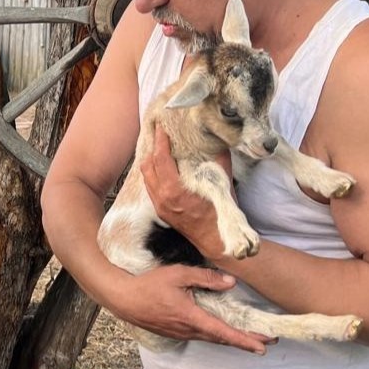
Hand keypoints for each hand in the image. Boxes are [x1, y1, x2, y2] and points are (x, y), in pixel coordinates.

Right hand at [113, 265, 273, 354]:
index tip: (262, 346)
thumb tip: (230, 283)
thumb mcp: (178, 274)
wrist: (123, 298)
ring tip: (250, 338)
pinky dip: (216, 336)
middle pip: (222, 339)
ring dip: (231, 339)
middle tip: (268, 342)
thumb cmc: (149, 284)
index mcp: (191, 317)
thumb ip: (206, 277)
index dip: (244, 340)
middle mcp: (188, 330)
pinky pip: (201, 336)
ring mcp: (181, 333)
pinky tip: (222, 332)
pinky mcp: (175, 333)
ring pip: (212, 339)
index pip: (223, 332)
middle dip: (246, 341)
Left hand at [140, 126, 230, 254]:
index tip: (162, 127)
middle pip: (147, 166)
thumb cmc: (220, 214)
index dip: (160, 140)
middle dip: (152, 148)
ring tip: (159, 148)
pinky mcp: (160, 211)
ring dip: (151, 161)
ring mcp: (159, 206)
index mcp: (174, 191)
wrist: (215, 241)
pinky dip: (153, 174)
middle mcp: (162, 198)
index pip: (160, 159)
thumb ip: (220, 160)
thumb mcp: (222, 184)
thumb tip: (219, 140)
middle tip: (159, 134)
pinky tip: (162, 167)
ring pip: (146, 177)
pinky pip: (150, 187)